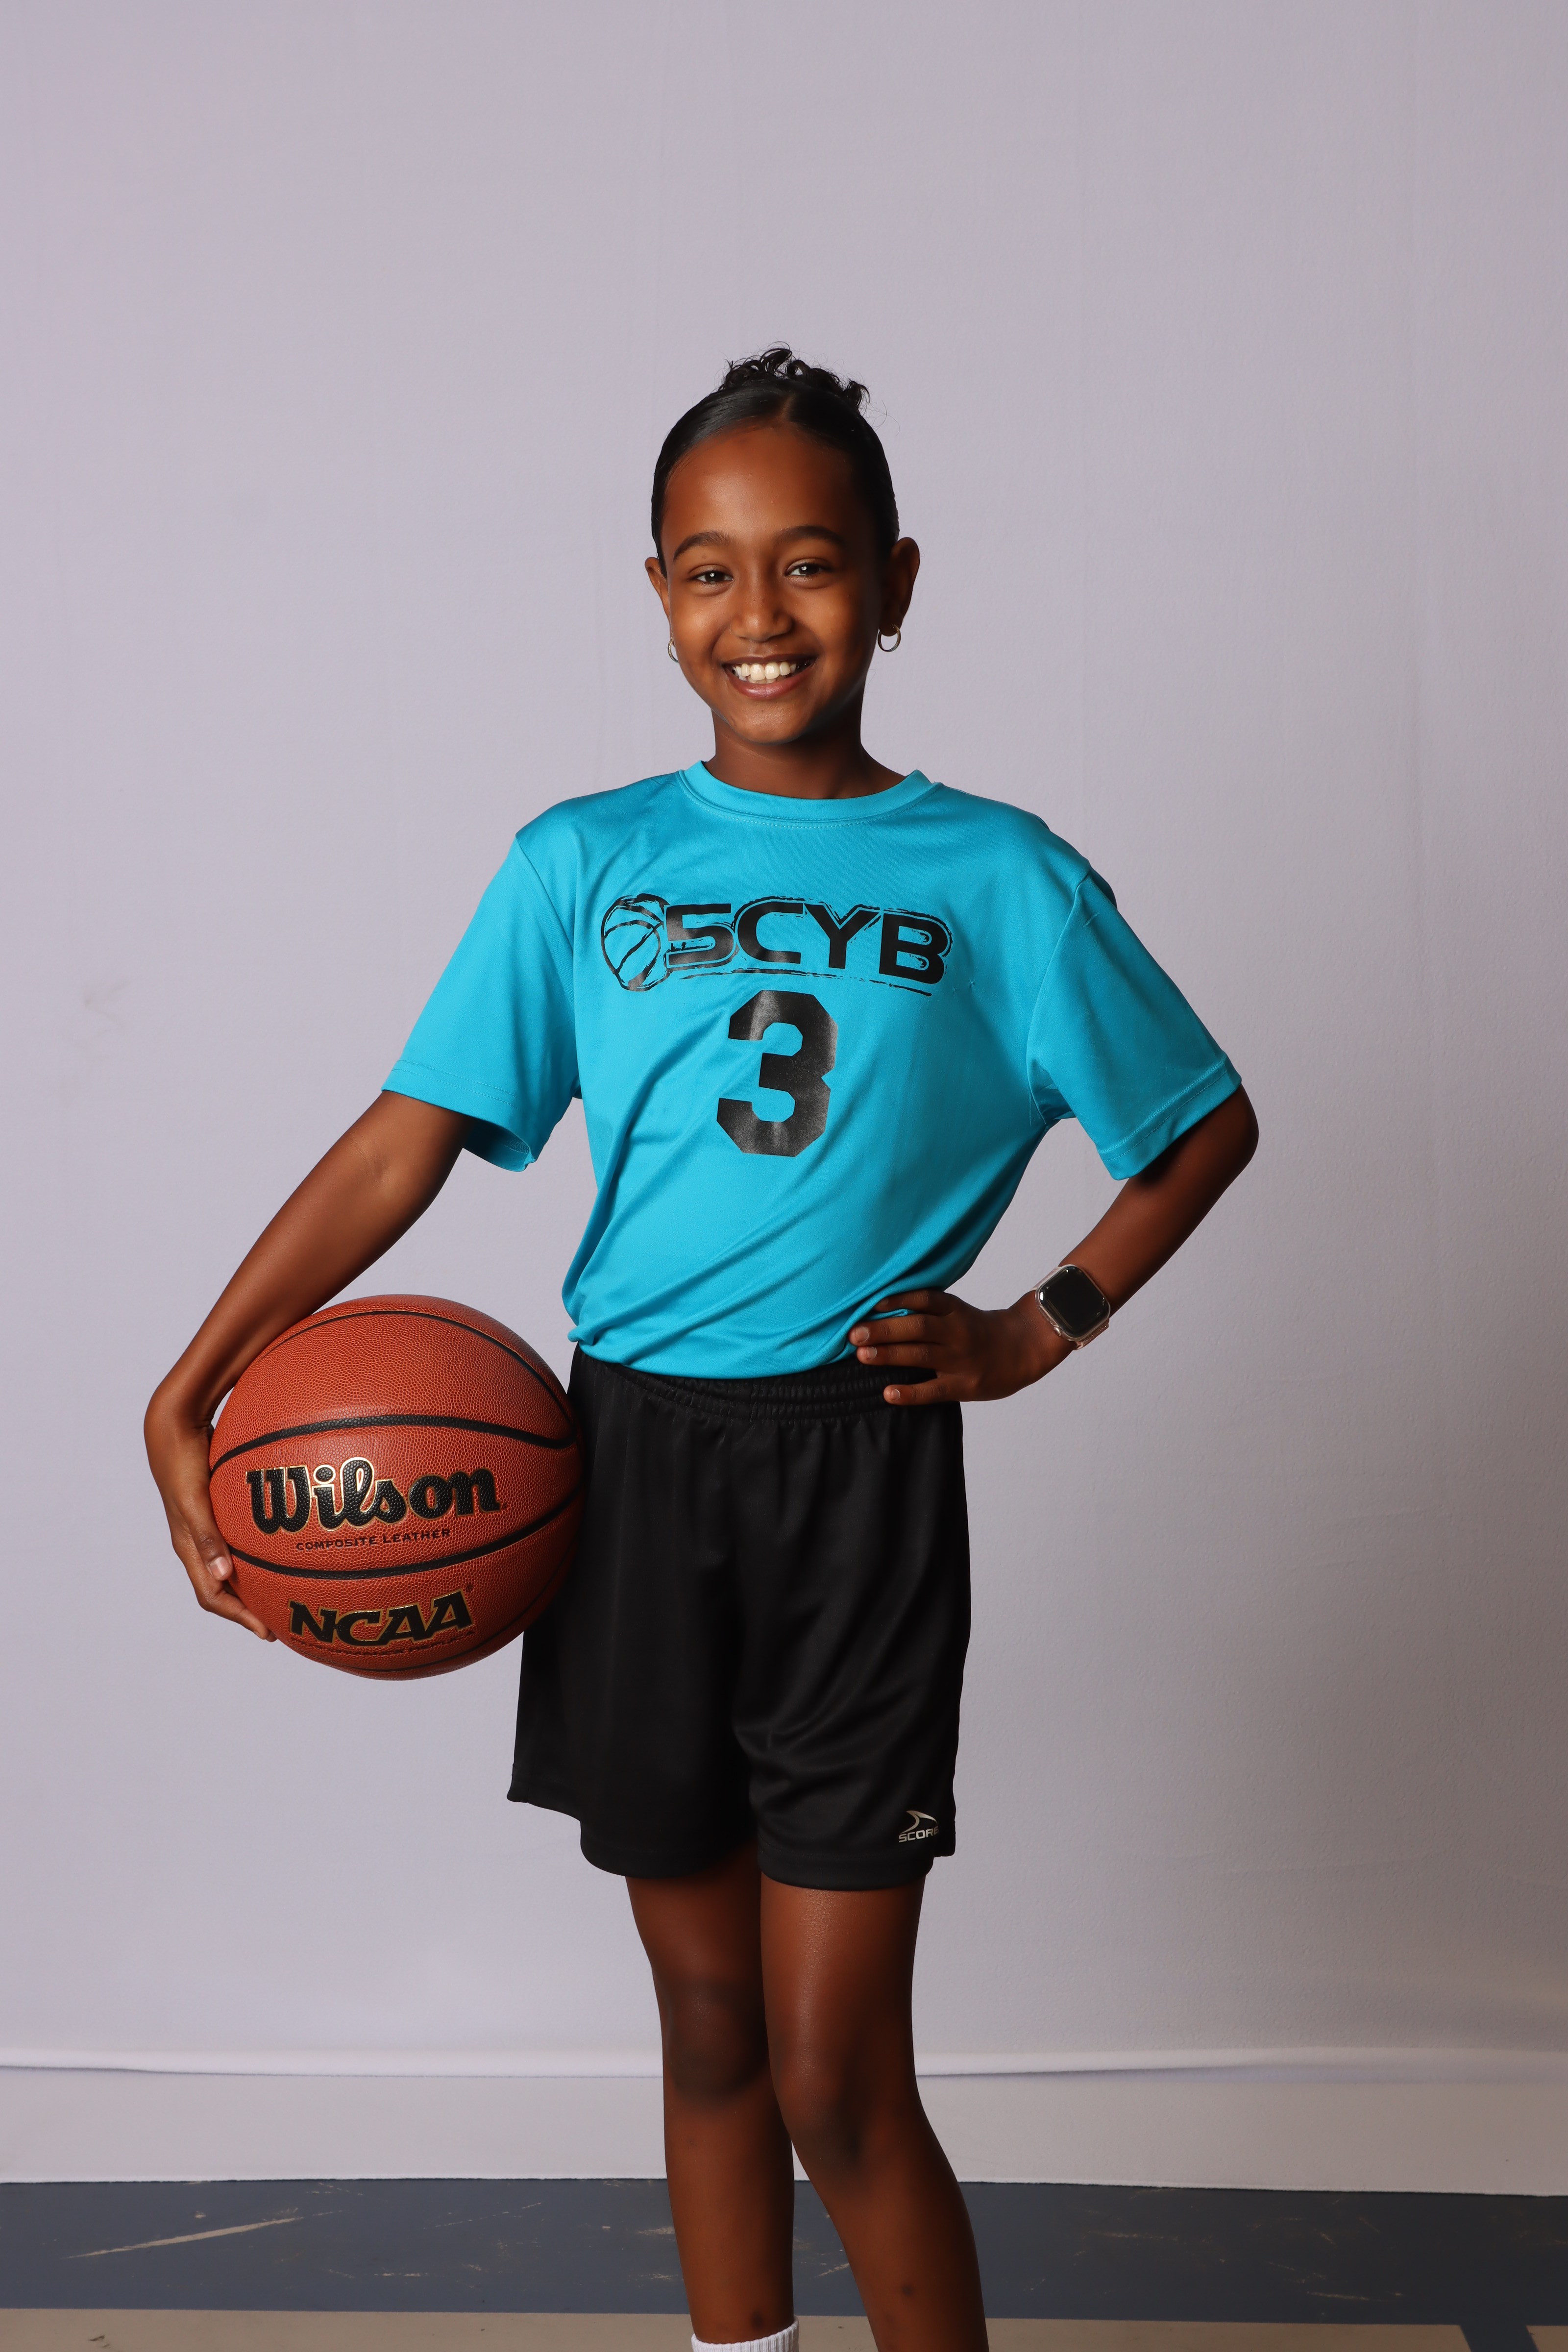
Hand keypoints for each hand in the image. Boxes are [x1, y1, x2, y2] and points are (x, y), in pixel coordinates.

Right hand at [145, 1385, 274, 1640]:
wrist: (173, 1426)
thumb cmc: (184, 1461)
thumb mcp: (194, 1500)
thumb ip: (208, 1536)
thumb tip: (223, 1578)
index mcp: (188, 1547)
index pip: (211, 1596)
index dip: (239, 1616)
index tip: (268, 1631)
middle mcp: (195, 1542)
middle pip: (221, 1588)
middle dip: (247, 1609)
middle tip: (279, 1622)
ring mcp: (204, 1526)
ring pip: (228, 1566)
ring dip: (250, 1583)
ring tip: (280, 1593)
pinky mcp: (213, 1508)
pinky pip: (235, 1540)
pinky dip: (253, 1553)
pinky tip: (276, 1548)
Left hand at [849, 1288, 1068, 1406]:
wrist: (1023, 1350)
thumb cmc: (979, 1331)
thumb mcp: (958, 1312)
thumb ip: (927, 1311)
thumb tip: (879, 1311)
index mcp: (955, 1310)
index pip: (925, 1299)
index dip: (898, 1299)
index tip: (871, 1304)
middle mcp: (957, 1332)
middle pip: (918, 1327)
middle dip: (884, 1330)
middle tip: (854, 1334)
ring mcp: (961, 1359)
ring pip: (922, 1355)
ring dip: (889, 1354)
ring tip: (862, 1355)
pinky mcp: (965, 1385)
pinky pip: (934, 1390)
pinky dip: (910, 1392)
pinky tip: (888, 1393)